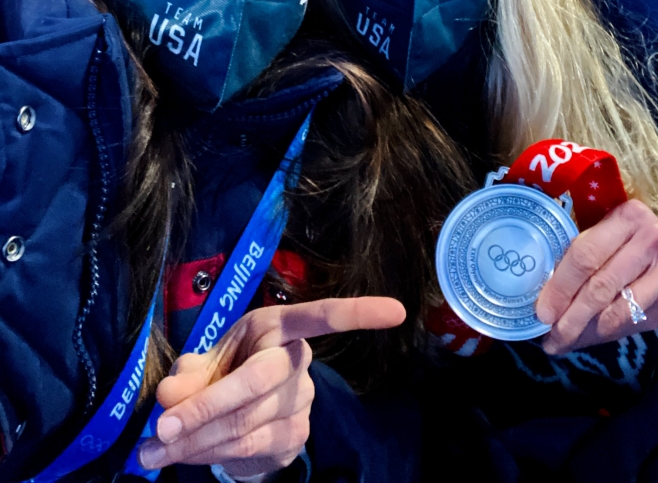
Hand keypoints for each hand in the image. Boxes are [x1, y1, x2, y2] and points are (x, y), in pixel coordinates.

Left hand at [138, 297, 404, 477]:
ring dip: (194, 440)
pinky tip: (177, 455)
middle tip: (160, 426)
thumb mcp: (202, 362)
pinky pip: (247, 451)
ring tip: (151, 448)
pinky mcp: (293, 440)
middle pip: (258, 384)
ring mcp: (300, 404)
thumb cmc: (224, 369)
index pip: (321, 317)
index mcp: (279, 326)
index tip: (398, 311)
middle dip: (207, 408)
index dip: (357, 313)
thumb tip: (171, 398)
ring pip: (246, 424)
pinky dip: (205, 455)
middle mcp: (298, 362)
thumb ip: (186, 376)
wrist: (237, 413)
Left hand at [535, 199, 657, 354]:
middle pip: (598, 282)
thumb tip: (548, 297)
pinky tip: (593, 337)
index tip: (541, 310)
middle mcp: (649, 238)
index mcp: (626, 217)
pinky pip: (633, 321)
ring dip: (585, 329)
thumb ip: (591, 261)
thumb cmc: (649, 251)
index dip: (560, 285)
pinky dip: (607, 332)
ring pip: (615, 307)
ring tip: (564, 340)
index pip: (585, 252)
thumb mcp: (622, 241)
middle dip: (569, 313)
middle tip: (549, 333)